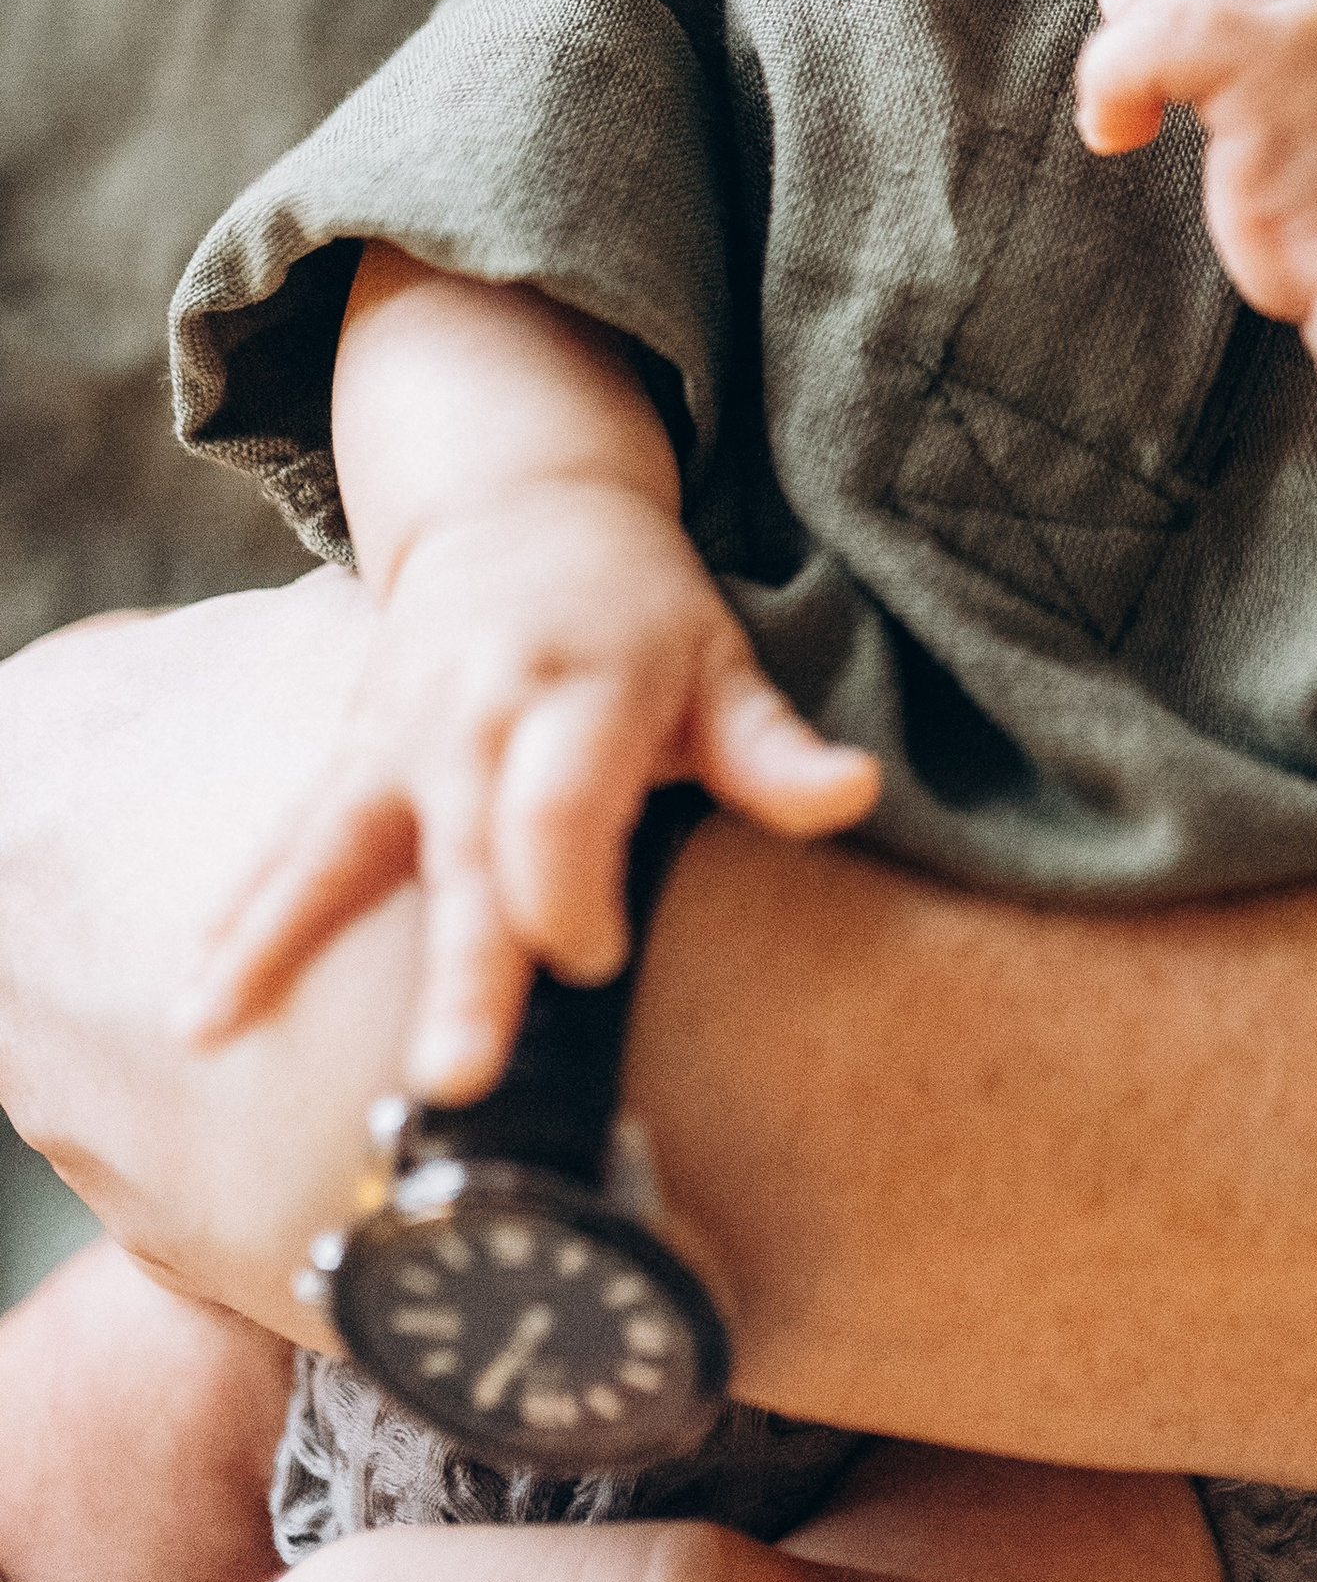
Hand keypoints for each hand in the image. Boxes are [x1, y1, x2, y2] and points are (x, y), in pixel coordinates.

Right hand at [187, 498, 876, 1101]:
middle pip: (467, 851)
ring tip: (217, 1026)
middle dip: (461, 963)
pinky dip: (239, 917)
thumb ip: (772, 748)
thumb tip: (853, 794)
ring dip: (281, 938)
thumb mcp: (719, 659)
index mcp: (584, 690)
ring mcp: (400, 738)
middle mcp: (479, 715)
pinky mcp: (350, 759)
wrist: (521, 504)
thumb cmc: (641, 609)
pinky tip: (198, 1005)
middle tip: (451, 1078)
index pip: (565, 804)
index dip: (574, 888)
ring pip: (341, 846)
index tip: (597, 960)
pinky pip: (288, 843)